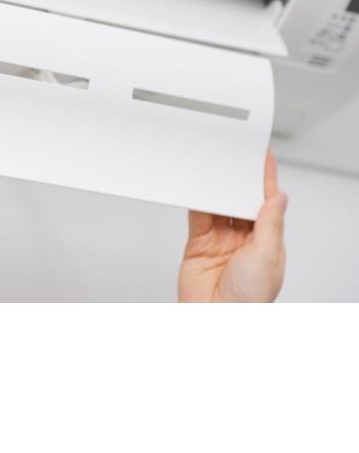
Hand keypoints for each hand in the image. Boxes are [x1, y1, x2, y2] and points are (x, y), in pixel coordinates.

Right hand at [178, 151, 286, 302]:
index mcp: (267, 243)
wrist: (214, 318)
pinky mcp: (198, 242)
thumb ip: (269, 224)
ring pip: (218, 204)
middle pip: (240, 201)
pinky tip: (197, 188)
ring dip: (216, 188)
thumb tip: (279, 197)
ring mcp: (220, 240)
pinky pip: (197, 215)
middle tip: (233, 158)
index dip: (266, 180)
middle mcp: (244, 240)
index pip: (268, 204)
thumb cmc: (248, 300)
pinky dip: (196, 200)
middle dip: (238, 180)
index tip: (263, 158)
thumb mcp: (266, 257)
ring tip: (214, 169)